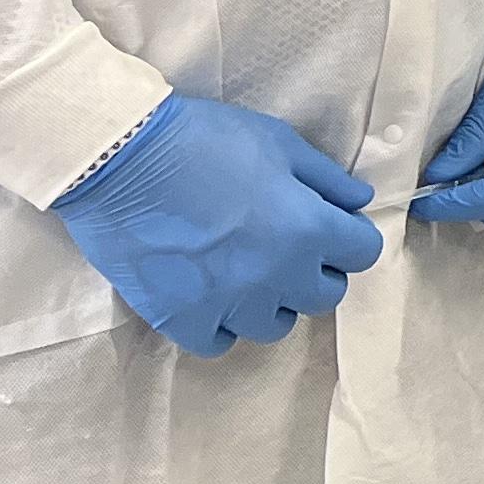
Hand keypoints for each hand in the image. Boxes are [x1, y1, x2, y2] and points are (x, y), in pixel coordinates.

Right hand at [51, 93, 383, 354]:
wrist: (121, 158)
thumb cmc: (207, 140)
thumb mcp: (281, 144)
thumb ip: (327, 180)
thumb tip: (359, 202)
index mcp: (308, 230)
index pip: (363, 254)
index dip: (350, 237)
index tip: (331, 226)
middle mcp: (277, 276)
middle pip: (325, 296)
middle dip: (316, 271)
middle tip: (289, 247)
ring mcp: (228, 304)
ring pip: (274, 326)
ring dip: (271, 302)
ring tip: (247, 272)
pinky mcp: (180, 320)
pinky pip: (218, 343)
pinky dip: (220, 325)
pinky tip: (212, 297)